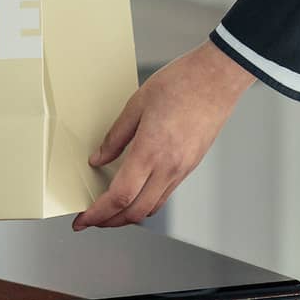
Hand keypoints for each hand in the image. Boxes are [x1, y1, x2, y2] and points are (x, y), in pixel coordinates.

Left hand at [73, 40, 255, 230]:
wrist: (217, 77)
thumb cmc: (180, 82)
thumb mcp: (138, 103)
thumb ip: (116, 136)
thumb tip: (98, 159)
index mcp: (151, 150)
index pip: (119, 196)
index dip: (98, 213)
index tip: (82, 220)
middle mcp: (168, 166)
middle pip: (135, 211)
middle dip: (110, 221)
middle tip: (91, 219)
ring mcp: (182, 168)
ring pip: (152, 207)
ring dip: (128, 215)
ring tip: (111, 209)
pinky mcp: (191, 164)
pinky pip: (165, 194)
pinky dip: (146, 201)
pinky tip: (137, 192)